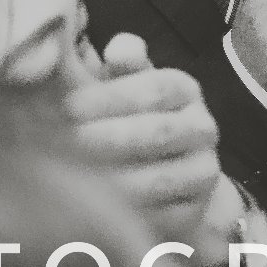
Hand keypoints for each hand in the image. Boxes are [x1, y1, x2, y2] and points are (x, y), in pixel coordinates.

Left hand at [66, 34, 224, 247]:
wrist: (158, 168)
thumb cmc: (124, 115)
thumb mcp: (118, 82)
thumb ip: (117, 62)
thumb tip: (119, 48)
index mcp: (184, 89)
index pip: (153, 88)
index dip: (108, 97)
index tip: (67, 108)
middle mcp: (202, 128)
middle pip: (156, 132)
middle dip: (103, 139)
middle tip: (62, 146)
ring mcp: (203, 172)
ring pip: (159, 179)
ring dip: (111, 180)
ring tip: (70, 179)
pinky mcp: (195, 212)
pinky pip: (162, 218)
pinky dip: (126, 217)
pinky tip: (91, 212)